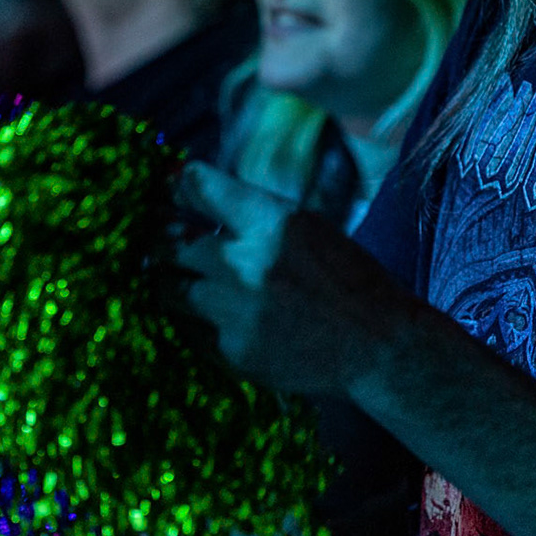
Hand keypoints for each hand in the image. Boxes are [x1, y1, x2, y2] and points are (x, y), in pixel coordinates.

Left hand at [174, 162, 410, 398]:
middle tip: (159, 241)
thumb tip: (197, 198)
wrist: (376, 345)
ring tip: (180, 281)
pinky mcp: (232, 350)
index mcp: (272, 222)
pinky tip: (218, 318)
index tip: (170, 187)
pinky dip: (198, 322)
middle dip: (163, 241)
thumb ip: (255, 216)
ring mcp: (235, 311)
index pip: (202, 188)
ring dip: (174, 284)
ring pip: (172, 290)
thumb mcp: (308, 228)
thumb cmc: (348, 280)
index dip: (179, 185)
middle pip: (172, 244)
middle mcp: (246, 263)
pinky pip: (192, 330)